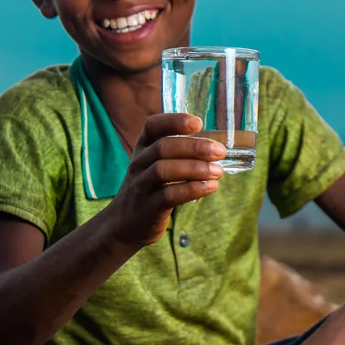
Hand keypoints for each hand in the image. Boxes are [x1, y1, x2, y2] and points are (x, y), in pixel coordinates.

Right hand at [104, 112, 224, 248]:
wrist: (125, 223)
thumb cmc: (151, 188)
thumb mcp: (157, 165)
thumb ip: (180, 153)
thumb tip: (218, 147)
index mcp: (143, 147)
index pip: (153, 126)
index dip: (174, 121)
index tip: (198, 123)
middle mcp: (139, 163)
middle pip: (163, 147)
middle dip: (194, 147)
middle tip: (219, 151)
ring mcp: (141, 185)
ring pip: (164, 170)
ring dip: (195, 168)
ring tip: (218, 171)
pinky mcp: (148, 207)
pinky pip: (169, 195)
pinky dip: (192, 189)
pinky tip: (211, 187)